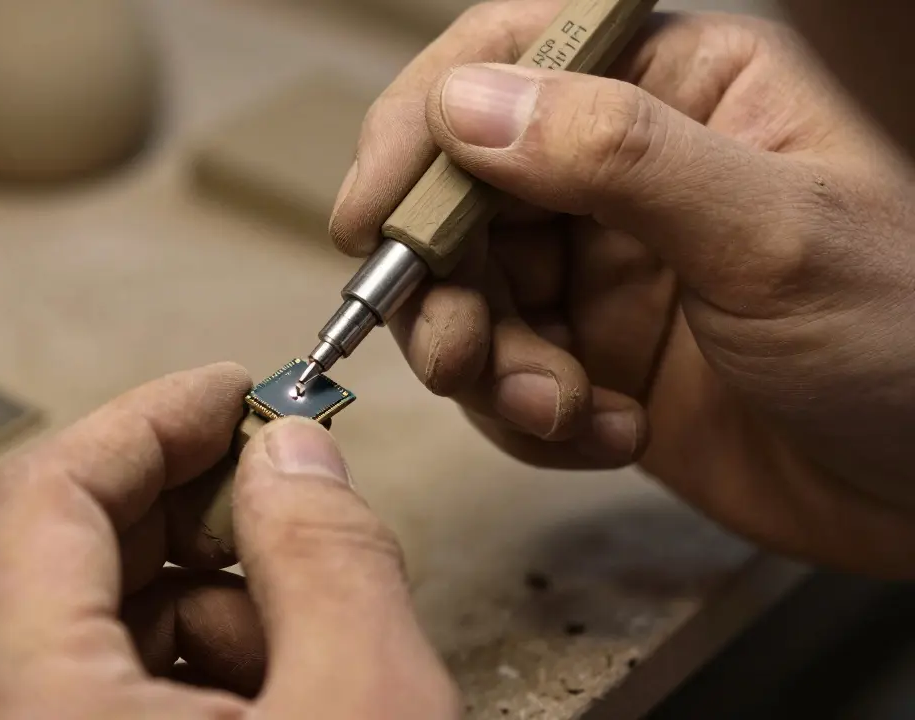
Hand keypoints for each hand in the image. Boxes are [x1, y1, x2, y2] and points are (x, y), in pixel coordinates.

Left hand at [0, 363, 458, 718]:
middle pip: (27, 548)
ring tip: (293, 623)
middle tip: (257, 484)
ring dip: (178, 591)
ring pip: (50, 626)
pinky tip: (264, 690)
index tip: (230, 391)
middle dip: (162, 499)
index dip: (150, 418)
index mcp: (27, 710)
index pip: (42, 493)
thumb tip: (294, 455)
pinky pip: (69, 695)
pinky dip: (164, 664)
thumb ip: (331, 558)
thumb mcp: (366, 710)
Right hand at [329, 1, 914, 576]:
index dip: (421, 126)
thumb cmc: (910, 336)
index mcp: (680, 86)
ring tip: (554, 408)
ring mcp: (606, 267)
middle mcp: (626, 170)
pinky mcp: (596, 358)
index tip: (373, 215)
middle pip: (464, 192)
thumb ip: (616, 157)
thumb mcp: (771, 234)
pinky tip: (611, 437)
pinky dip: (534, 420)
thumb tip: (464, 105)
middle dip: (447, 282)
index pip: (512, 59)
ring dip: (489, 365)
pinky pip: (507, 378)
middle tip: (460, 353)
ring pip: (471, 294)